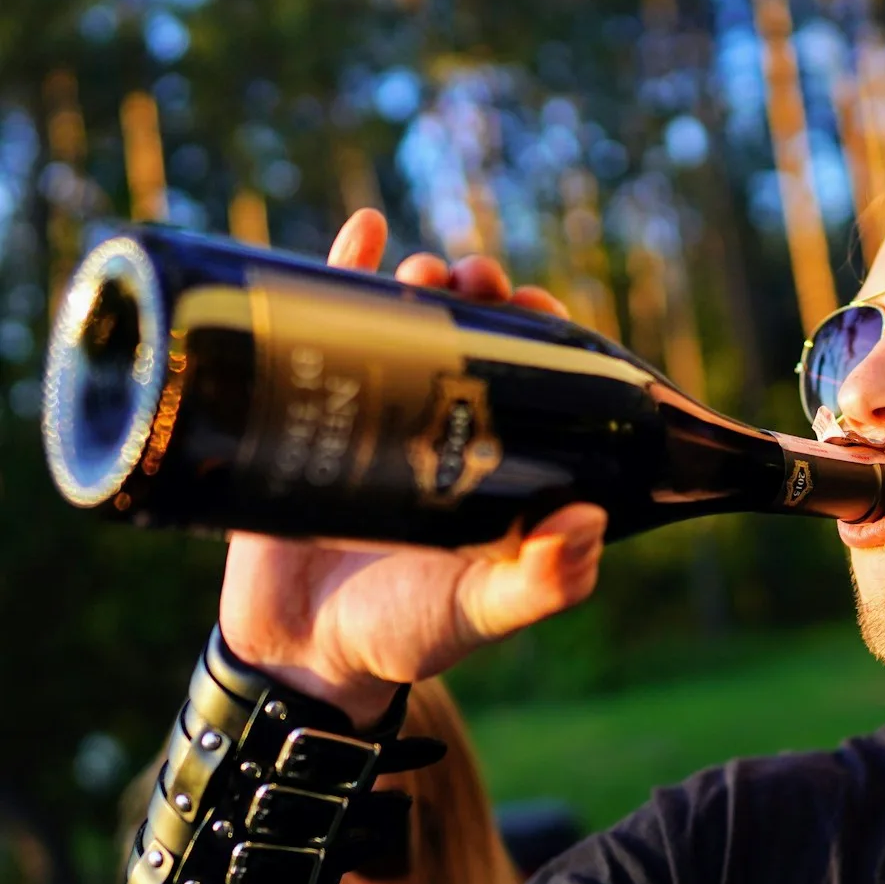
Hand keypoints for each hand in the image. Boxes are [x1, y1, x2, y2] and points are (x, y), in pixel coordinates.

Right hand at [217, 209, 607, 724]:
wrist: (297, 656)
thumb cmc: (403, 634)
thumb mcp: (482, 611)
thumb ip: (543, 583)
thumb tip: (587, 520)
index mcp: (496, 462)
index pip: (530, 375)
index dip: (543, 332)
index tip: (541, 304)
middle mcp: (440, 429)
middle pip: (470, 337)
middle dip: (483, 293)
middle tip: (481, 277)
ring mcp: (374, 416)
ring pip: (403, 324)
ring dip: (421, 279)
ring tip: (426, 268)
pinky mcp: (302, 412)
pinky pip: (320, 328)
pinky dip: (341, 271)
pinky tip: (364, 227)